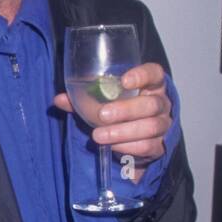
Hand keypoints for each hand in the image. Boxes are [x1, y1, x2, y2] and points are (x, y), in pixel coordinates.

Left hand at [53, 62, 172, 180]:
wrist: (130, 142)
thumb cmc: (116, 114)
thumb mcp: (100, 103)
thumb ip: (82, 100)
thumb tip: (58, 100)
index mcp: (150, 86)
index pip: (154, 74)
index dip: (142, 75)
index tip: (124, 81)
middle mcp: (161, 104)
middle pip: (151, 104)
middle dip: (126, 110)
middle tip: (102, 115)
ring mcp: (163, 126)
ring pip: (151, 127)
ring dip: (123, 132)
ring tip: (99, 135)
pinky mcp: (159, 147)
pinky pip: (148, 147)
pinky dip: (128, 147)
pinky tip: (112, 147)